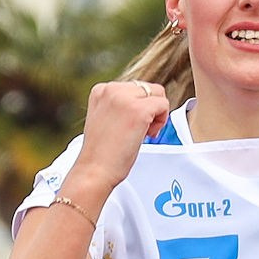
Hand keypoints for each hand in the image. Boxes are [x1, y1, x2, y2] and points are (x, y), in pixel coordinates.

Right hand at [73, 79, 171, 193]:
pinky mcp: (139, 110)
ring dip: (156, 114)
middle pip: (148, 88)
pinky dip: (161, 121)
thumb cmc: (102, 153)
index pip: (134, 87)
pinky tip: (148, 134)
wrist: (94, 171)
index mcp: (101, 90)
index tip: (128, 125)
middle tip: (138, 130)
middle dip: (149, 108)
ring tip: (143, 132)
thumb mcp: (105, 118)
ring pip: (158, 94)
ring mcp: (125, 98)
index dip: (138, 106)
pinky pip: (164, 105)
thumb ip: (119, 104)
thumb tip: (144, 100)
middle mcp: (111, 89)